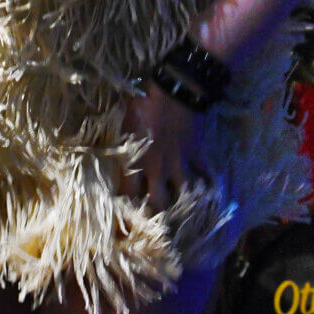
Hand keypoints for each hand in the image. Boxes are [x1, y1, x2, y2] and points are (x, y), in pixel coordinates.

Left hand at [118, 82, 208, 212]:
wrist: (175, 88)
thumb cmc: (143, 100)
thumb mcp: (123, 119)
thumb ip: (119, 139)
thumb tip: (107, 147)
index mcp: (136, 160)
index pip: (128, 195)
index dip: (125, 210)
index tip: (123, 220)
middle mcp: (158, 167)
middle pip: (158, 202)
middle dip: (156, 215)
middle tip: (154, 225)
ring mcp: (179, 162)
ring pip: (183, 194)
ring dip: (183, 204)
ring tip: (183, 216)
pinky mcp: (195, 153)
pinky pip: (203, 174)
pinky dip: (205, 183)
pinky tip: (206, 191)